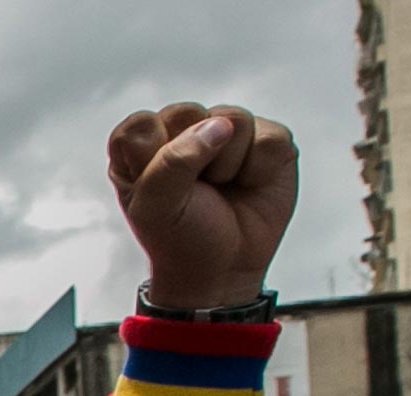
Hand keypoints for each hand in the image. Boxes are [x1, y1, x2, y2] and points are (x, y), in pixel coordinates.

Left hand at [109, 103, 297, 311]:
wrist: (222, 268)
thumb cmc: (180, 236)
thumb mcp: (156, 208)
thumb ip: (173, 162)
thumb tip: (220, 125)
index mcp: (142, 145)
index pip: (140, 125)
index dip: (151, 159)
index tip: (159, 191)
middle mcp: (183, 130)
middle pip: (187, 112)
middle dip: (192, 160)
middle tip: (194, 191)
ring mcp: (228, 130)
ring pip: (232, 119)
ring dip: (227, 166)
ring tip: (222, 188)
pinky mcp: (268, 139)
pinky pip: (269, 137)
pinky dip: (259, 170)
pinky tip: (249, 185)